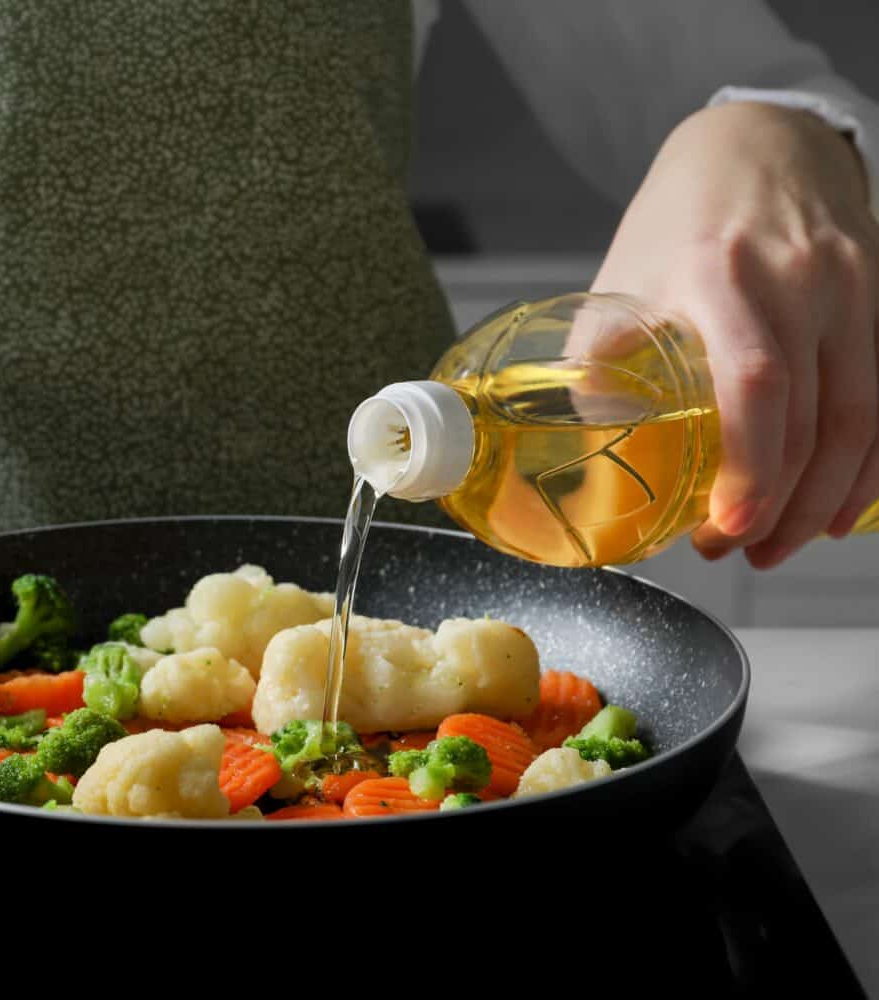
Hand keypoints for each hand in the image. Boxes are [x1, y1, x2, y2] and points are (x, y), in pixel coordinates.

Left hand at [592, 102, 878, 567]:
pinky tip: (840, 505)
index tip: (725, 526)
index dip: (749, 466)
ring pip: (865, 416)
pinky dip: (871, 462)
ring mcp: (854, 285)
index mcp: (720, 273)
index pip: (755, 382)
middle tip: (738, 551)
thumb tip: (585, 455)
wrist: (756, 141)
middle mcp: (801, 278)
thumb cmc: (678, 220)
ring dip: (828, 498)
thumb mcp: (620, 282)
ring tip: (781, 544)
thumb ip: (599, 363)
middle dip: (781, 504)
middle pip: (817, 417)